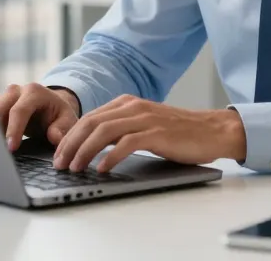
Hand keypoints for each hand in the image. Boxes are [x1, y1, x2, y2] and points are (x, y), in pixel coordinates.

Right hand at [0, 83, 80, 151]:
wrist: (50, 106)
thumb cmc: (58, 115)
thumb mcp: (66, 120)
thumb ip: (62, 128)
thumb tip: (54, 137)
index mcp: (34, 92)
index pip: (19, 110)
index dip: (14, 130)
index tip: (11, 148)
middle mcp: (16, 90)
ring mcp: (4, 96)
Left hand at [52, 95, 245, 173]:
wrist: (212, 130)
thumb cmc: (178, 132)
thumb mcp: (144, 125)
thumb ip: (121, 129)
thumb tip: (92, 147)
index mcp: (128, 102)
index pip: (89, 117)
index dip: (70, 136)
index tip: (58, 154)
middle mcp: (133, 106)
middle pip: (91, 122)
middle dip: (70, 144)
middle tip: (59, 164)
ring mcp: (145, 118)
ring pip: (104, 131)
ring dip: (84, 151)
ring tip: (74, 168)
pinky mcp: (157, 133)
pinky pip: (127, 143)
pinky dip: (110, 156)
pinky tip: (102, 169)